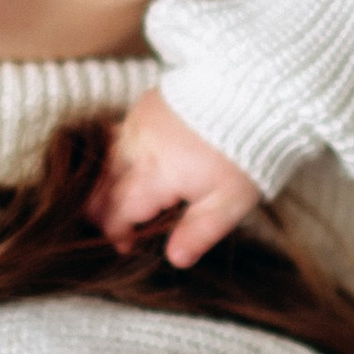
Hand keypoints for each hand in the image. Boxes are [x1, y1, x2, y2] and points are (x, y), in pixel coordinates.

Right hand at [91, 87, 262, 268]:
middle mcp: (137, 147)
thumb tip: (174, 260)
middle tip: (125, 226)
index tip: (130, 246)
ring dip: (108, 183)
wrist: (253, 93)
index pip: (116, 212)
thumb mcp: (230, 201)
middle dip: (105, 211)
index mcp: (156, 175)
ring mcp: (137, 122)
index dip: (117, 234)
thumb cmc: (245, 153)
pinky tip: (136, 166)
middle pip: (101, 187)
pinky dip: (118, 156)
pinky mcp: (145, 106)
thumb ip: (199, 231)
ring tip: (130, 199)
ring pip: (104, 160)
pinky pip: (116, 135)